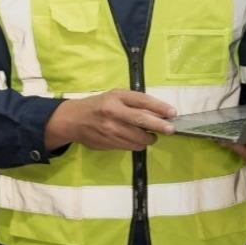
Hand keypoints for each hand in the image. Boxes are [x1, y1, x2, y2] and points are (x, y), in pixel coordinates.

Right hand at [45, 90, 176, 150]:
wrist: (73, 120)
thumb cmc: (98, 106)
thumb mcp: (114, 97)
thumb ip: (134, 103)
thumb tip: (159, 113)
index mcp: (116, 97)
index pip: (142, 101)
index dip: (160, 107)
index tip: (172, 113)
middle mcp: (113, 112)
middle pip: (141, 120)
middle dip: (159, 126)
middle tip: (170, 130)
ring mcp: (110, 130)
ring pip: (138, 138)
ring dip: (149, 138)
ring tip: (150, 135)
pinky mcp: (108, 143)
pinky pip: (130, 146)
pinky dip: (138, 144)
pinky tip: (137, 140)